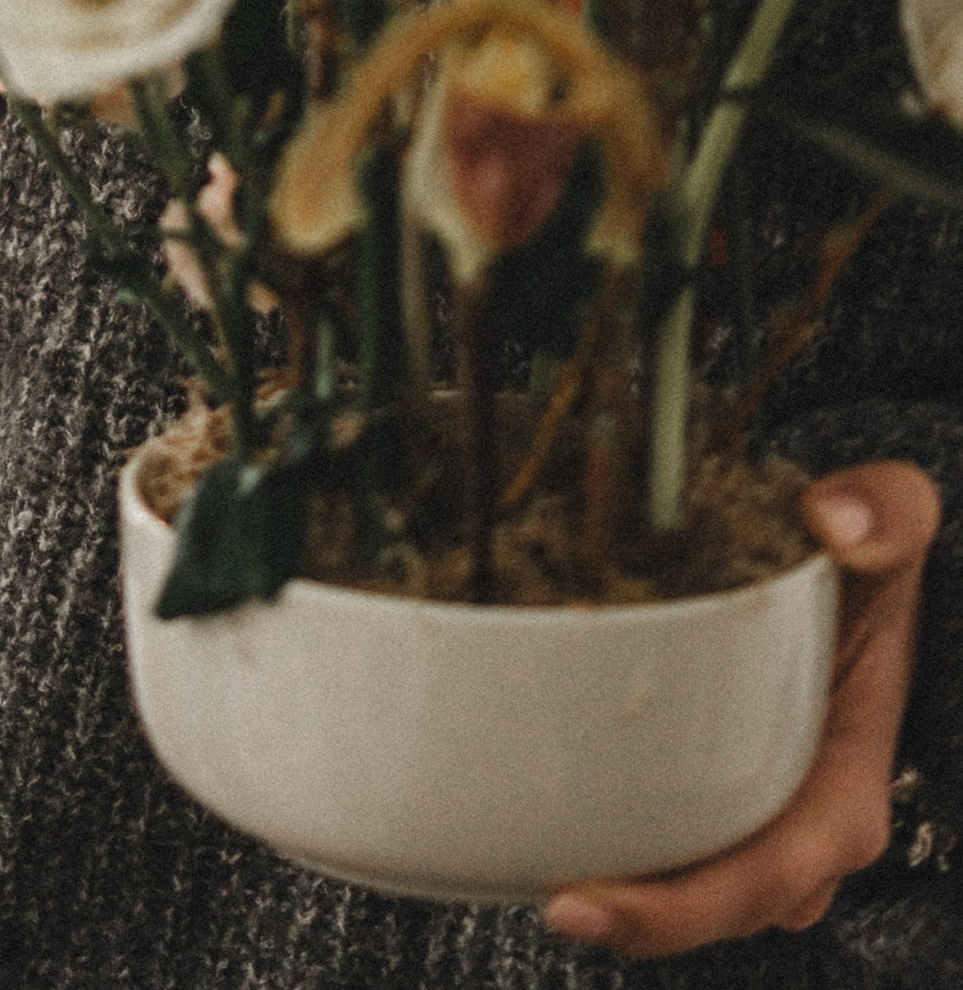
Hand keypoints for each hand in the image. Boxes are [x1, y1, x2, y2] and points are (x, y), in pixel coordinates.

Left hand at [543, 462, 940, 957]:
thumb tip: (837, 522)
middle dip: (635, 915)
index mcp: (841, 798)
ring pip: (680, 883)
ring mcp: (750, 820)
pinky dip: (608, 835)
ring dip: (616, 885)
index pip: (764, 880)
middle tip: (555, 897)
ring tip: (536, 872)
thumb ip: (889, 514)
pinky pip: (660, 838)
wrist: (850, 561)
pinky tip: (543, 809)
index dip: (680, 908)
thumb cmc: (869, 564)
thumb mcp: (895, 529)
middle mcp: (796, 830)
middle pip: (712, 903)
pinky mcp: (710, 794)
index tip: (590, 900)